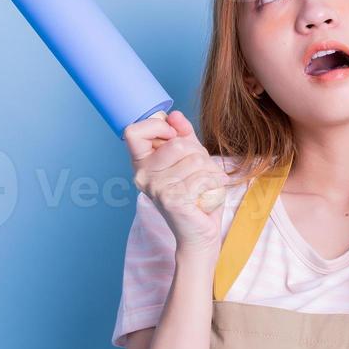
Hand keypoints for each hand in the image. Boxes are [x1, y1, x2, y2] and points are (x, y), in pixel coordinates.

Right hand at [124, 110, 228, 256]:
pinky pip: (202, 177)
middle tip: (200, 170)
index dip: (158, 128)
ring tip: (206, 184)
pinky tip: (210, 193)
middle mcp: (143, 176)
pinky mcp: (172, 200)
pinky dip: (214, 182)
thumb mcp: (189, 158)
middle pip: (177, 144)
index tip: (173, 138)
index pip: (133, 131)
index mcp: (141, 163)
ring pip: (194, 159)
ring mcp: (156, 189)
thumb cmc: (195, 195)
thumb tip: (174, 115)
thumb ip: (182, 134)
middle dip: (199, 154)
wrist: (199, 233)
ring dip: (210, 170)